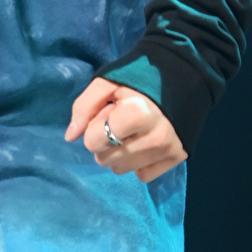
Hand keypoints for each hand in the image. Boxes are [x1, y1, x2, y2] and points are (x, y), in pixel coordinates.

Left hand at [64, 77, 186, 182]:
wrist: (182, 76)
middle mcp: (156, 136)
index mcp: (137, 113)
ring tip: (132, 130)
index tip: (109, 112)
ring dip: (119, 153)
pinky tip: (144, 142)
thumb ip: (84, 107)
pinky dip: (138, 162)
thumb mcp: (106, 82)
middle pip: (105, 160)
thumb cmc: (138, 78)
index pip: (93, 142)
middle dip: (105, 142)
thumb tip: (70, 137)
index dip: (94, 127)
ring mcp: (169, 149)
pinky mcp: (178, 157)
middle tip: (120, 120)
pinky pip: (143, 175)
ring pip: (121, 170)